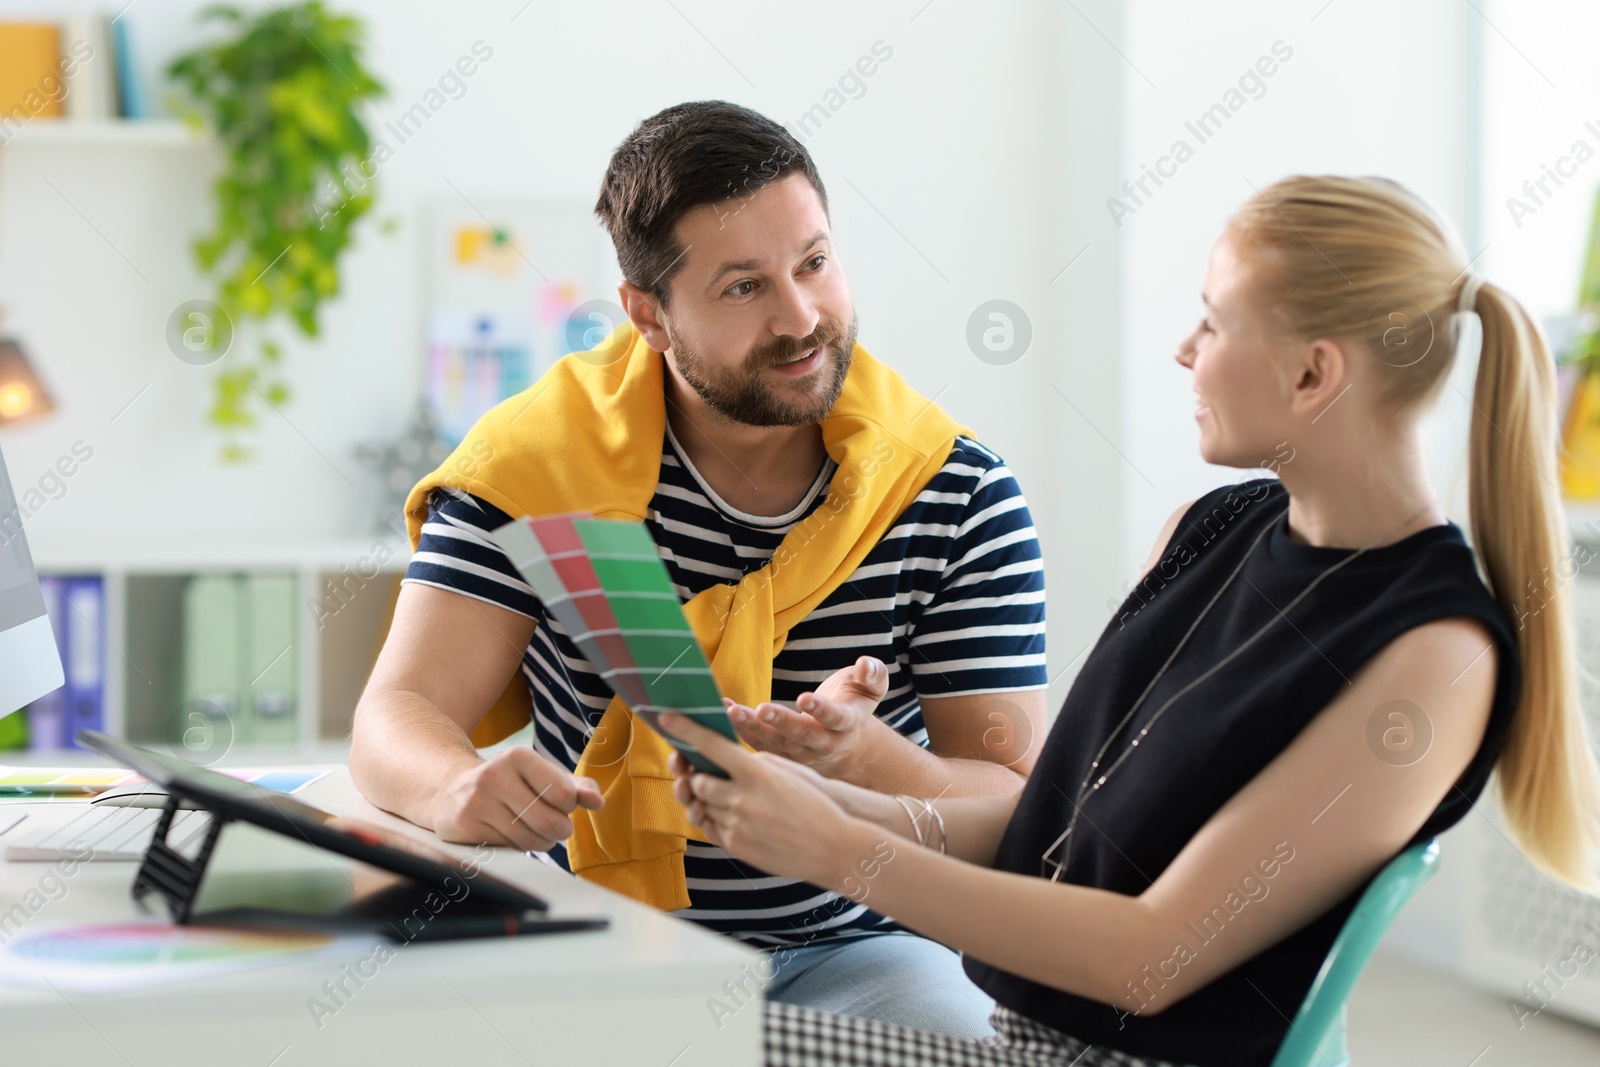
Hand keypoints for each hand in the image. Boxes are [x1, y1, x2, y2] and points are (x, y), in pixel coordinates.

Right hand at [430, 746, 602, 850]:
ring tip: (536, 830)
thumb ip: (577, 787)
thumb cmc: (511, 784)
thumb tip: (598, 802)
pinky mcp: (466, 827)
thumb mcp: (542, 776)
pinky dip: (520, 847)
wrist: (451, 790)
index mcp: (518, 757)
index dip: (568, 806)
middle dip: (560, 830)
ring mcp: (477, 803)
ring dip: (542, 842)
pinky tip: (512, 834)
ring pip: (530, 840)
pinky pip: (510, 849)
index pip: (564, 794)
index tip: (561, 803)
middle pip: (549, 822)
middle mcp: (494, 776)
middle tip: (555, 825)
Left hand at [661, 713, 861, 885]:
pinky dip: (714, 818)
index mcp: (755, 772)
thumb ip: (754, 763)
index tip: (666, 718)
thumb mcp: (787, 770)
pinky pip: (710, 827)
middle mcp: (740, 798)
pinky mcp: (735, 846)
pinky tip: (732, 814)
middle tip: (705, 772)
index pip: (710, 745)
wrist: (833, 845)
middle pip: (698, 781)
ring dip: (706, 798)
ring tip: (725, 795)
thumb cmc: (815, 801)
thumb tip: (728, 760)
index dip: (685, 730)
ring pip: (702, 805)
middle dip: (699, 777)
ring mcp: (735, 824)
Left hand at [727, 655, 888, 778]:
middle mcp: (823, 744)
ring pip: (775, 745)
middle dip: (780, 722)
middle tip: (760, 709)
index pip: (835, 718)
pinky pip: (759, 749)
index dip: (821, 709)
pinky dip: (739, 734)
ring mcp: (801, 756)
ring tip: (731, 711)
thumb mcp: (871, 689)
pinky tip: (720, 716)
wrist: (849, 748)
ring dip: (751, 728)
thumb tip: (866, 665)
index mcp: (846, 725)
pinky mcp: (782, 760)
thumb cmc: (853, 706)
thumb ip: (873, 675)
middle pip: (800, 735)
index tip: (804, 698)